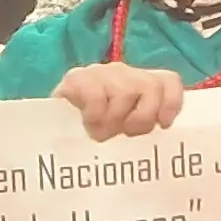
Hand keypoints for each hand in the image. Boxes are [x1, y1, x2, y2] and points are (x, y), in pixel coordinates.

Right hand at [53, 62, 184, 139]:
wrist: (48, 134)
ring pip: (126, 91)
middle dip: (141, 117)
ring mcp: (100, 72)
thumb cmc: (94, 141)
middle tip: (123, 134)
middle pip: (151, 86)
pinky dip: (96, 115)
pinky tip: (89, 125)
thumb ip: (145, 133)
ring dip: (115, 120)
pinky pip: (97, 93)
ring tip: (101, 134)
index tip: (163, 125)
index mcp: (141, 86)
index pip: (169, 81)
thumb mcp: (125, 137)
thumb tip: (165, 148)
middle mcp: (124, 74)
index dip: (172, 102)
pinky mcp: (76, 78)